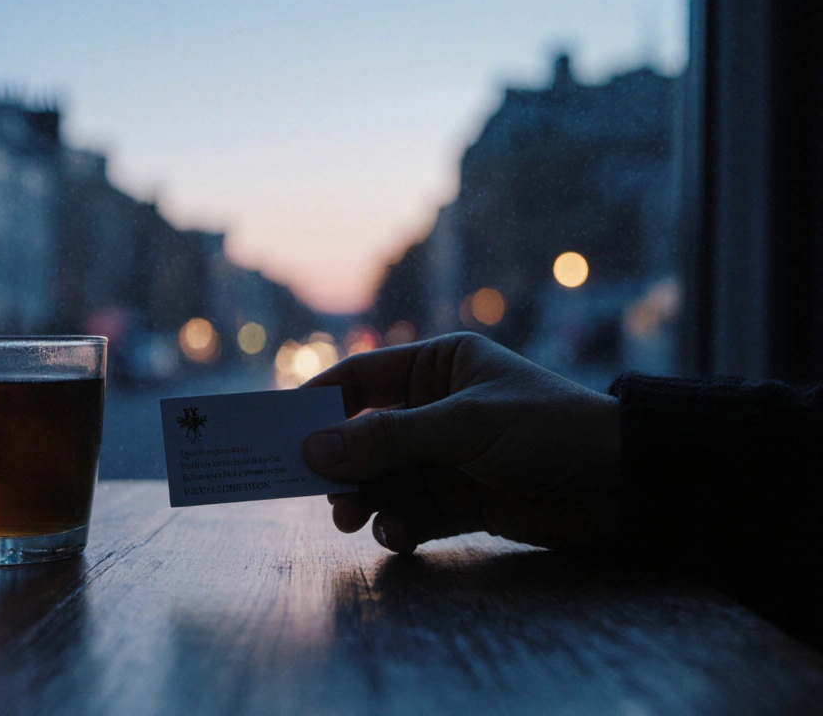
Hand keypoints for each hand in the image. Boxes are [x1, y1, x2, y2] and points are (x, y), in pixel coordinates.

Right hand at [300, 332, 621, 553]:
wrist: (624, 483)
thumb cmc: (545, 429)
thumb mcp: (462, 426)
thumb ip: (387, 440)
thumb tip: (312, 452)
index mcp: (438, 367)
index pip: (360, 379)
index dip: (318, 404)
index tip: (278, 431)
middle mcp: (437, 409)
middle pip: (364, 436)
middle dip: (339, 464)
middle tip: (314, 490)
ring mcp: (448, 458)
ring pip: (383, 479)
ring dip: (363, 499)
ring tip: (352, 518)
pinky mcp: (463, 501)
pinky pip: (412, 512)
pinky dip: (398, 525)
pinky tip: (398, 535)